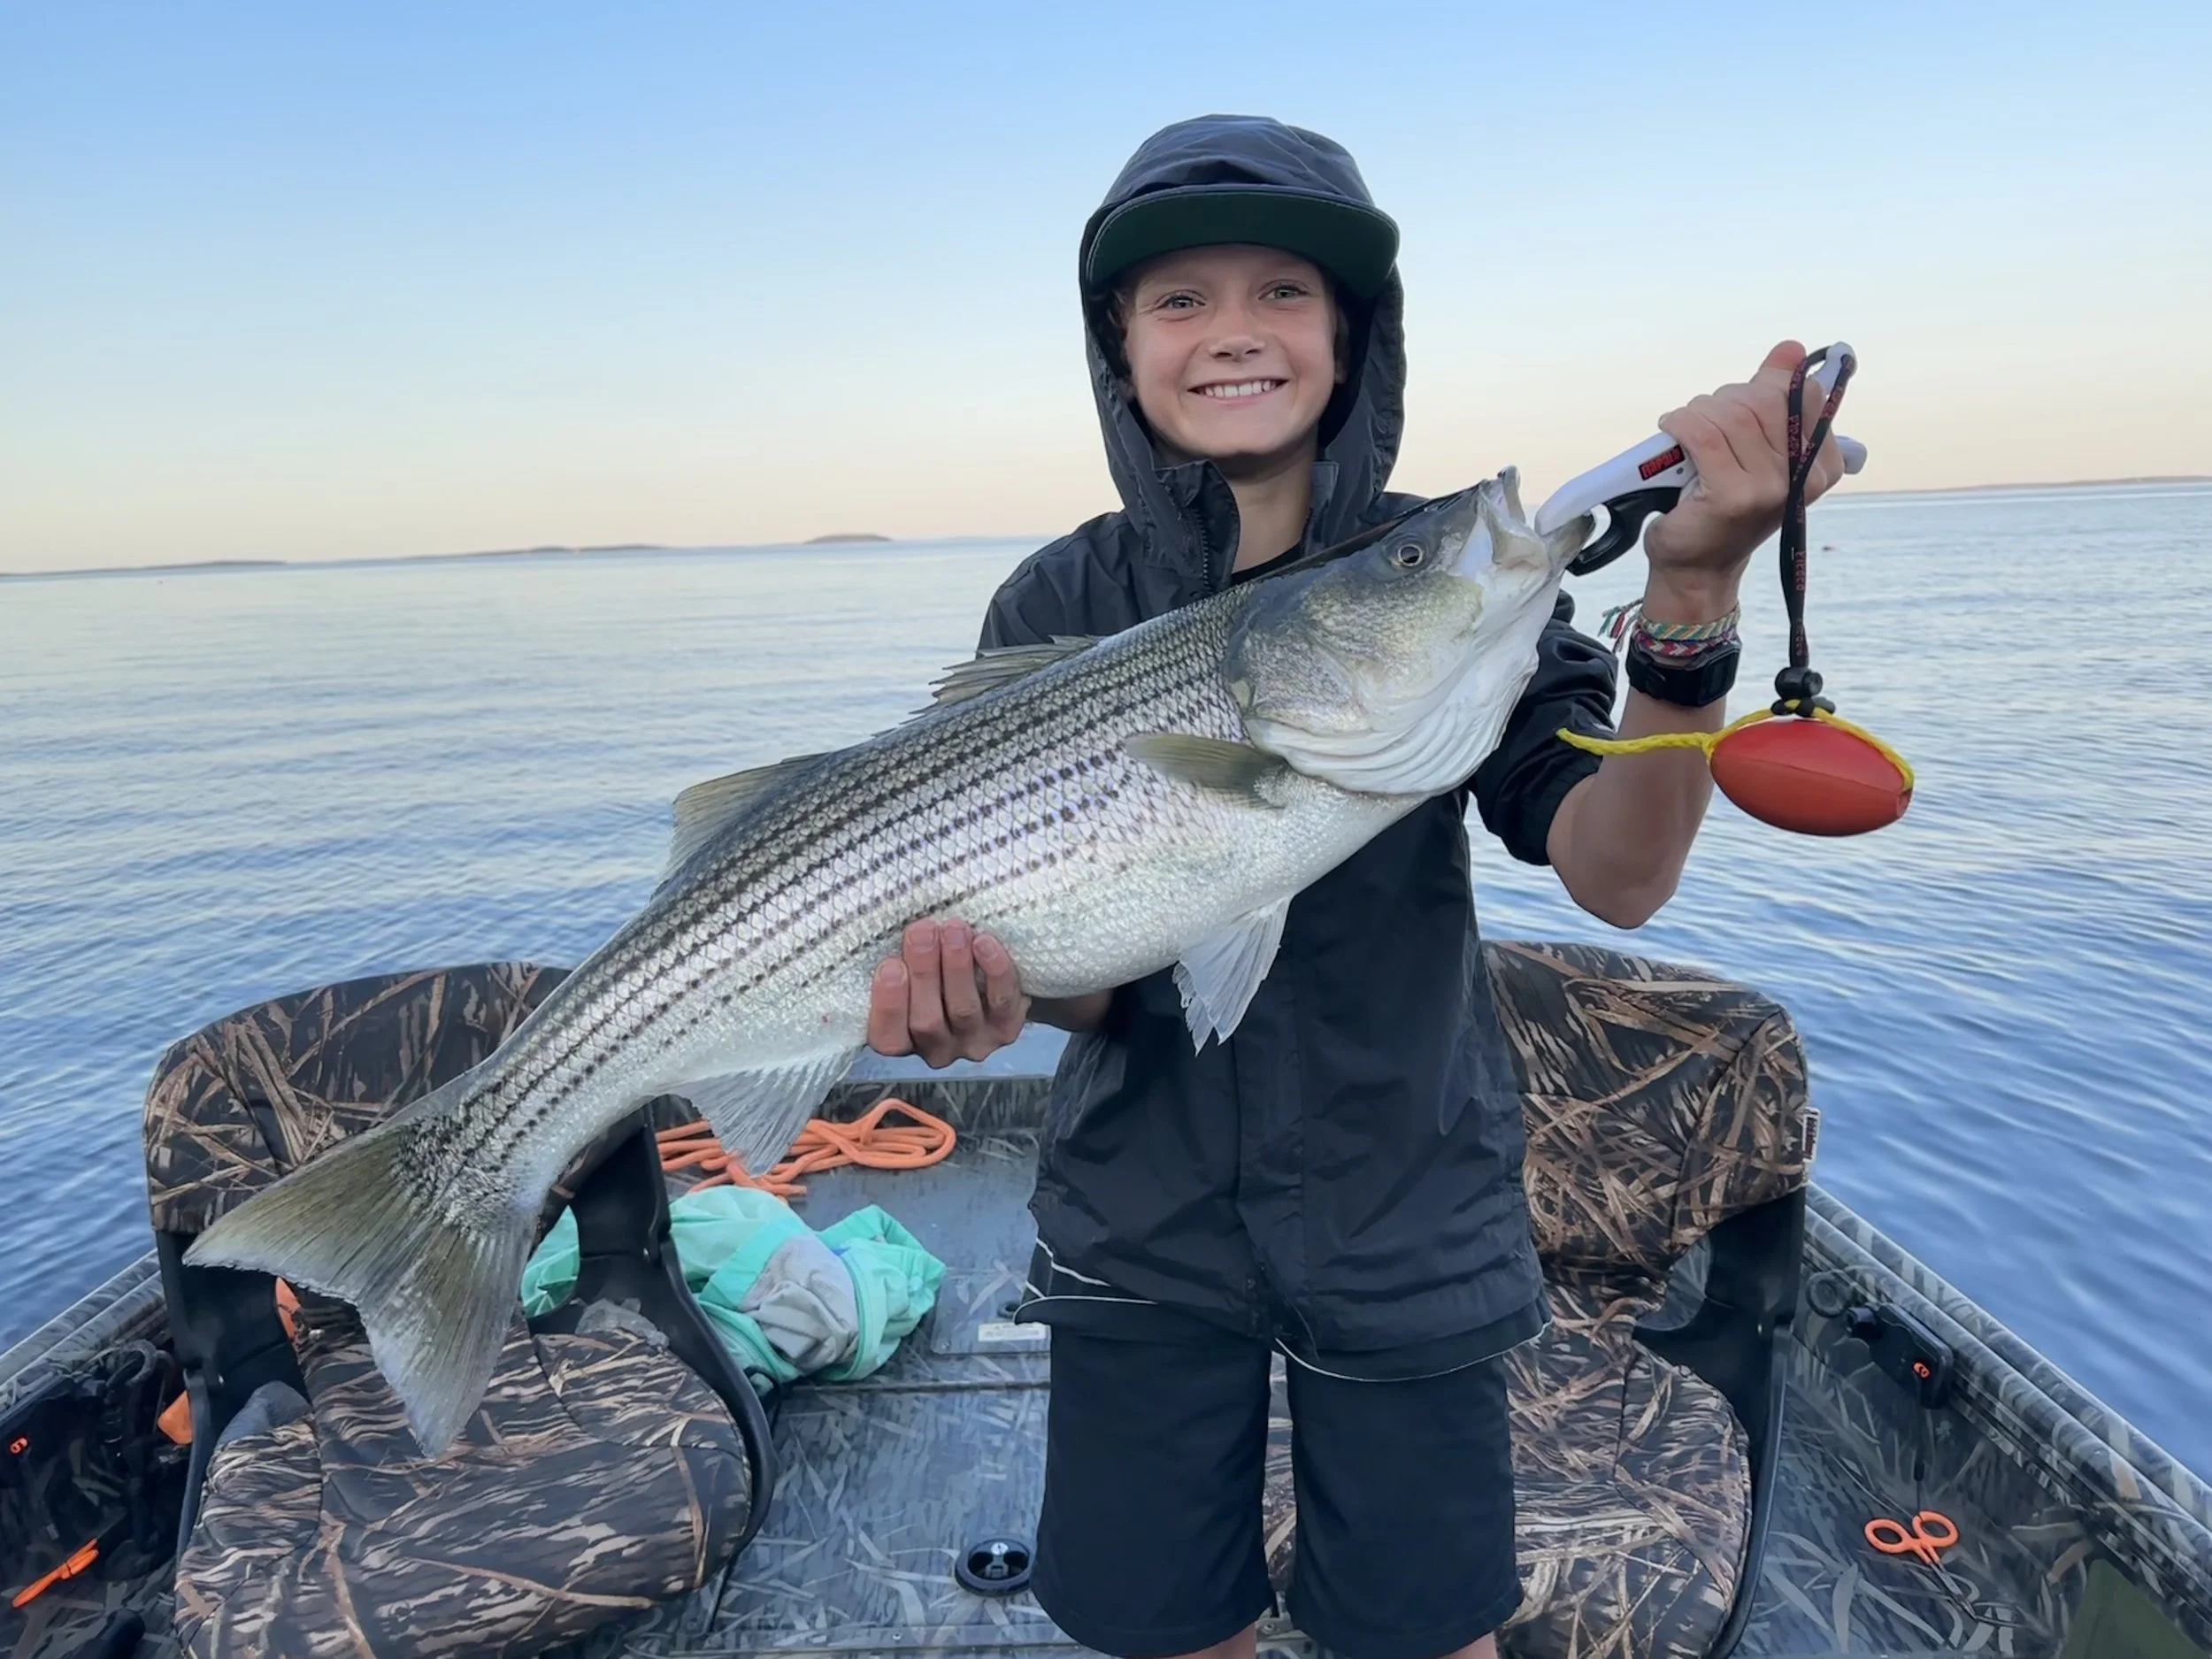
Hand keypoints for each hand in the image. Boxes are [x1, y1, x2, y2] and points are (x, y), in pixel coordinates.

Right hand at [867, 918, 1028, 1065]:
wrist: (988, 985)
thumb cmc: (934, 972)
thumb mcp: (909, 972)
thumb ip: (899, 963)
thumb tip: (893, 934)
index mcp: (904, 1040)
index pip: (888, 1038)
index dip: (888, 1005)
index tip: (890, 964)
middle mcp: (937, 1049)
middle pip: (926, 1021)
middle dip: (923, 972)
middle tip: (922, 931)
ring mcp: (974, 1042)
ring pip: (963, 1009)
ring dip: (957, 966)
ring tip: (954, 930)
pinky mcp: (1006, 1028)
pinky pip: (1002, 1002)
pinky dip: (995, 971)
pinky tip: (985, 942)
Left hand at [1642, 340, 1847, 616]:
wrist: (1698, 568)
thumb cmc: (1724, 506)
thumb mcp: (1759, 449)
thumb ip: (1777, 398)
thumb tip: (1791, 349)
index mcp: (1825, 464)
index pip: (1803, 394)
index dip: (1764, 388)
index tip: (1741, 407)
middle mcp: (1805, 476)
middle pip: (1762, 400)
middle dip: (1725, 401)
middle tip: (1704, 421)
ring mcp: (1770, 487)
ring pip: (1730, 414)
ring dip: (1698, 413)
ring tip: (1686, 431)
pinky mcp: (1732, 495)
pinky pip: (1702, 432)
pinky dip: (1680, 423)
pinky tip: (1671, 430)